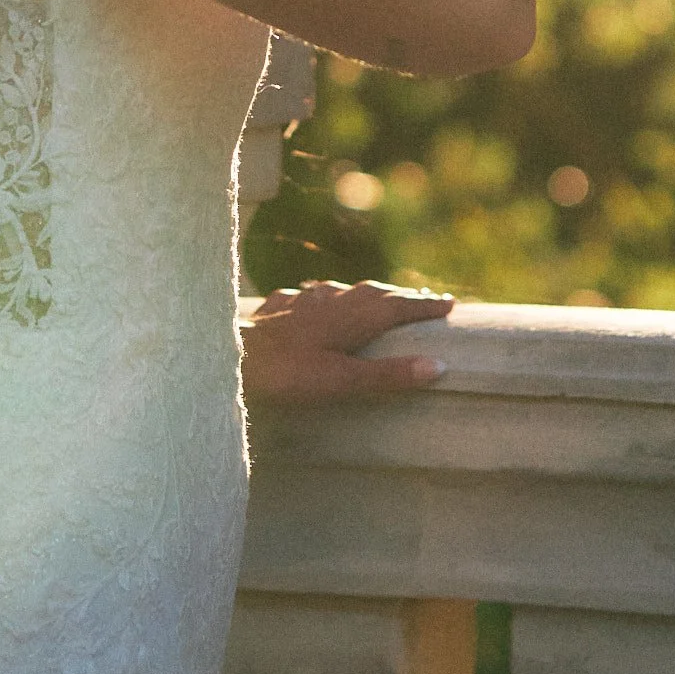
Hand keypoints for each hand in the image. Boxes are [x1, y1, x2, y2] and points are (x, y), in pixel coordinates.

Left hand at [240, 278, 454, 403]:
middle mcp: (327, 303)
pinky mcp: (272, 311)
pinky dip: (318, 298)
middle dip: (398, 297)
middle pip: (371, 294)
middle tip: (422, 299)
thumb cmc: (284, 374)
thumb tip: (437, 366)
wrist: (223, 355)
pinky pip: (302, 297)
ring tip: (373, 297)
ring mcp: (297, 303)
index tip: (451, 304)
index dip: (423, 306)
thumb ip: (386, 375)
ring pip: (338, 292)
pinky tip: (309, 298)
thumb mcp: (341, 381)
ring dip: (361, 294)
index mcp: (349, 318)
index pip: (396, 308)